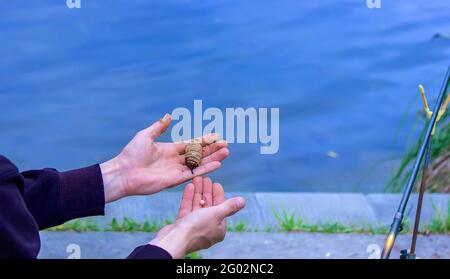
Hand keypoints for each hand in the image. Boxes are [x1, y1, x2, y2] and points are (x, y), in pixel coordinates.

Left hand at [100, 114, 228, 201]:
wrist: (124, 173)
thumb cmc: (131, 154)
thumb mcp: (145, 136)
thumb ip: (159, 127)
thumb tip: (169, 116)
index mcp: (169, 149)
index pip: (191, 144)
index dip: (203, 140)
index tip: (216, 136)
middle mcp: (175, 160)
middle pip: (198, 154)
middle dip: (212, 149)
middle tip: (226, 144)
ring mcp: (176, 171)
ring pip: (199, 163)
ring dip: (213, 158)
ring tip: (226, 152)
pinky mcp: (175, 180)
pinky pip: (194, 174)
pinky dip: (206, 169)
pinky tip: (217, 164)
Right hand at [149, 177, 245, 258]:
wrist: (174, 240)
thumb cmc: (197, 228)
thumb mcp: (216, 214)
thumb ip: (229, 206)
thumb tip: (243, 201)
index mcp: (218, 229)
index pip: (221, 209)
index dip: (219, 195)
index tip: (216, 183)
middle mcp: (207, 228)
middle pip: (208, 206)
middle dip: (207, 192)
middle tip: (206, 178)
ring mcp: (194, 227)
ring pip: (197, 206)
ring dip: (198, 192)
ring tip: (197, 178)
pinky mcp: (183, 225)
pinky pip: (187, 209)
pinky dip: (189, 198)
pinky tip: (190, 186)